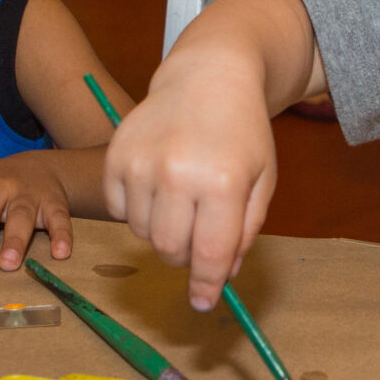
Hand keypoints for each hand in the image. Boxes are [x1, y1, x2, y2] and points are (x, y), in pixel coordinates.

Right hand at [103, 67, 276, 311]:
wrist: (209, 77)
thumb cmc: (241, 132)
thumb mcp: (262, 180)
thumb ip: (246, 231)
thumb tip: (222, 274)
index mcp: (222, 182)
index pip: (210, 254)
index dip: (207, 286)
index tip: (203, 302)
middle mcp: (177, 173)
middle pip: (171, 250)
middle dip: (185, 258)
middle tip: (197, 240)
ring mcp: (141, 163)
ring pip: (142, 233)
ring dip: (161, 231)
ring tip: (180, 200)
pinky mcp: (116, 156)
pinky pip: (116, 209)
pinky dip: (135, 210)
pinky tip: (157, 186)